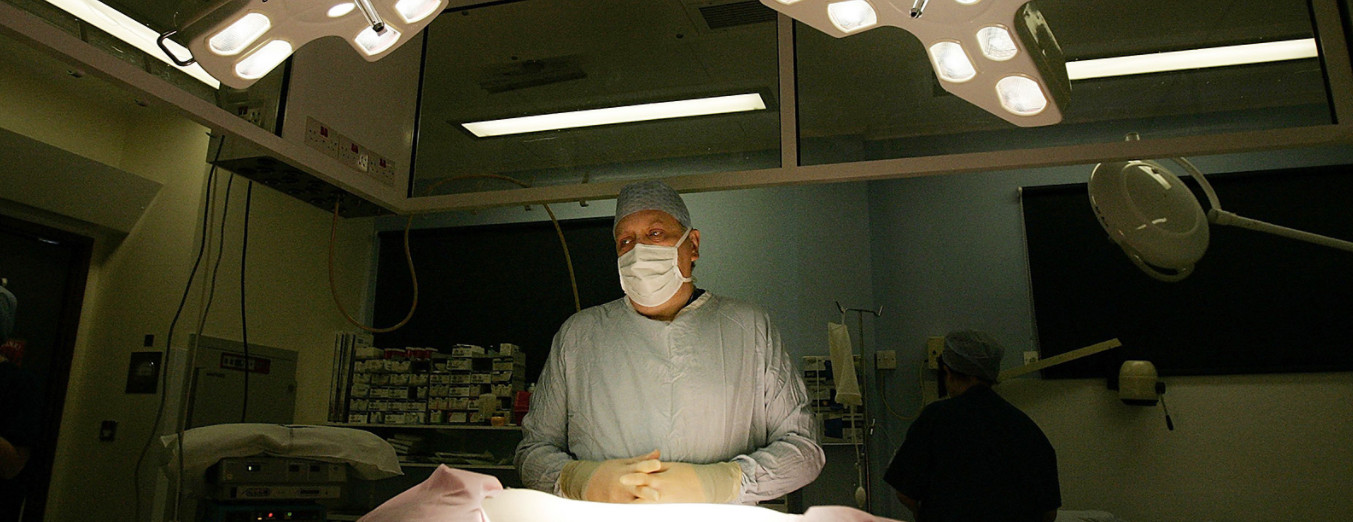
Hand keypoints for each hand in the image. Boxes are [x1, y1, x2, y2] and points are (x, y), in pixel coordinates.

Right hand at [559, 450, 661, 502]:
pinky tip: (643, 514)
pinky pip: (627, 510)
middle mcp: (624, 484)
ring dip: (642, 505)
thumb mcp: (624, 463)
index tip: (657, 464)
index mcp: (628, 471)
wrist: (589, 484)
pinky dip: (634, 511)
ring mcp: (620, 497)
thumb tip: (658, 453)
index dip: (648, 466)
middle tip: (657, 496)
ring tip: (652, 508)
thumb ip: (642, 460)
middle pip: (637, 488)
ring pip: (633, 502)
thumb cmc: (611, 472)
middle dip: (647, 492)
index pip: (639, 467)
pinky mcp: (616, 506)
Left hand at [620, 460, 742, 503]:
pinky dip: (646, 513)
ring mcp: (665, 503)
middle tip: (615, 502)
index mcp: (661, 480)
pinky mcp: (668, 510)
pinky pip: (654, 512)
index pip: (643, 478)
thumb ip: (656, 467)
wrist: (706, 487)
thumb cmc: (689, 474)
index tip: (620, 479)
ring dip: (635, 509)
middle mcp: (661, 493)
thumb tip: (643, 465)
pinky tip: (637, 515)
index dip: (631, 478)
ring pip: (646, 507)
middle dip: (628, 500)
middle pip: (641, 497)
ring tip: (622, 511)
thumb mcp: (672, 467)